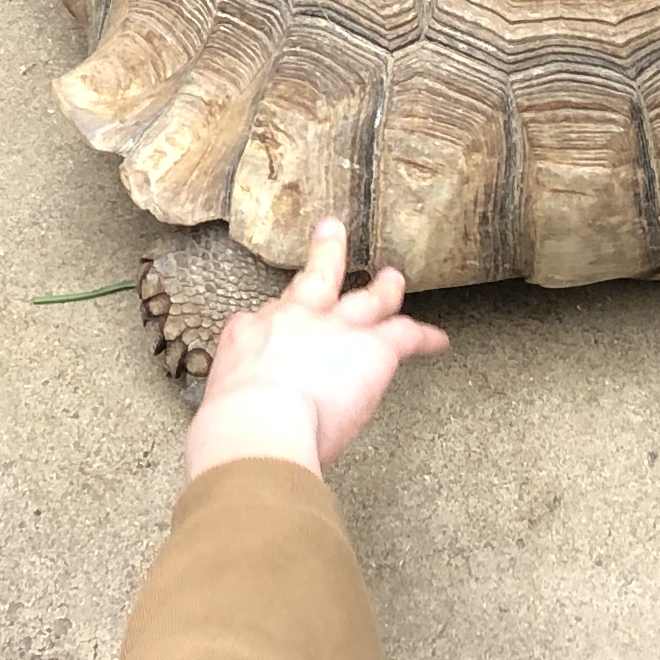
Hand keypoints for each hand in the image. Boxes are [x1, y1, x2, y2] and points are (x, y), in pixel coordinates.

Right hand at [185, 219, 447, 481]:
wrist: (258, 424)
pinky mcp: (371, 348)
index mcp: (250, 337)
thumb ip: (238, 404)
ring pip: (367, 298)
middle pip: (315, 278)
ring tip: (394, 278)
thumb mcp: (221, 405)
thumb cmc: (232, 429)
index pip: (266, 319)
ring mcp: (335, 329)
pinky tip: (438, 340)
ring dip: (384, 288)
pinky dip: (425, 337)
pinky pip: (405, 334)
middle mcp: (293, 320)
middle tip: (331, 231)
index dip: (276, 320)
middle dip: (326, 252)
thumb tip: (236, 426)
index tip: (279, 324)